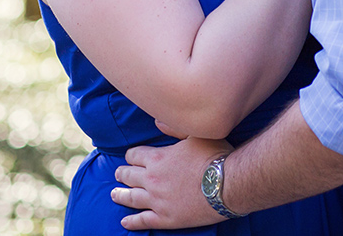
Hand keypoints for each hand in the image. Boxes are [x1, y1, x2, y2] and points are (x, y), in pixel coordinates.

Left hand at [113, 136, 233, 229]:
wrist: (227, 183)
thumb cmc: (215, 155)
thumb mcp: (195, 134)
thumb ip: (174, 128)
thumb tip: (157, 121)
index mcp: (158, 158)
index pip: (135, 155)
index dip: (131, 155)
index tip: (130, 157)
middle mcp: (153, 179)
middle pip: (129, 176)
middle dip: (122, 173)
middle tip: (118, 174)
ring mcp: (157, 200)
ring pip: (131, 198)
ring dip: (120, 195)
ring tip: (114, 194)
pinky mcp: (166, 218)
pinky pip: (143, 221)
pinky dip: (132, 221)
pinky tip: (125, 222)